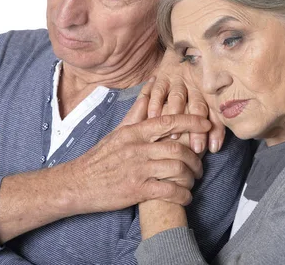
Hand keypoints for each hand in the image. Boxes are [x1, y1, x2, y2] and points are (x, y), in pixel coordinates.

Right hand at [67, 80, 211, 213]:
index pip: (168, 122)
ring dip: (190, 178)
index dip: (191, 122)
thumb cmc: (100, 158)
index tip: (207, 124)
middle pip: (177, 148)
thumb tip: (150, 88)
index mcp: (134, 133)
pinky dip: (182, 195)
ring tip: (192, 182)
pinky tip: (185, 197)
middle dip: (195, 158)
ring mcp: (137, 169)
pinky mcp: (136, 190)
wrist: (77, 183)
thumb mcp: (117, 132)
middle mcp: (137, 148)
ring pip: (176, 169)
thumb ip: (137, 113)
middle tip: (199, 166)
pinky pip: (168, 191)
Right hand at [148, 49, 224, 153]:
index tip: (214, 148)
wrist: (185, 47)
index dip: (216, 130)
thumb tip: (216, 146)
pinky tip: (153, 117)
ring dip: (177, 116)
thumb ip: (214, 118)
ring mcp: (178, 80)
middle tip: (196, 148)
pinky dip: (155, 103)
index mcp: (210, 91)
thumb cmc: (198, 79)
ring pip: (178, 98)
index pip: (214, 112)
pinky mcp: (163, 76)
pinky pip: (158, 90)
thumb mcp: (208, 95)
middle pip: (198, 107)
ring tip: (174, 136)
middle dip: (197, 128)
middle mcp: (196, 85)